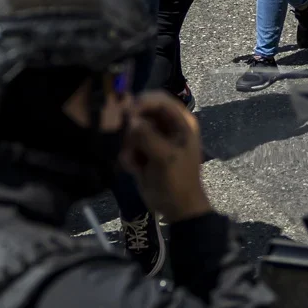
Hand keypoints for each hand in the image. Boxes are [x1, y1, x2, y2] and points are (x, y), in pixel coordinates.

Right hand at [121, 93, 209, 221]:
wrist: (177, 208)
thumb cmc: (178, 180)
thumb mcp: (166, 157)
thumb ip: (148, 136)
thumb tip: (130, 121)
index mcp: (180, 121)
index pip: (159, 99)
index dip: (142, 102)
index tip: (127, 114)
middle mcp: (166, 125)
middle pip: (140, 112)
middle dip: (131, 128)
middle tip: (128, 143)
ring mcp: (153, 138)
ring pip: (130, 129)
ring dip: (129, 145)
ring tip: (136, 161)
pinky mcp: (142, 151)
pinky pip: (127, 145)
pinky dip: (128, 156)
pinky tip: (135, 169)